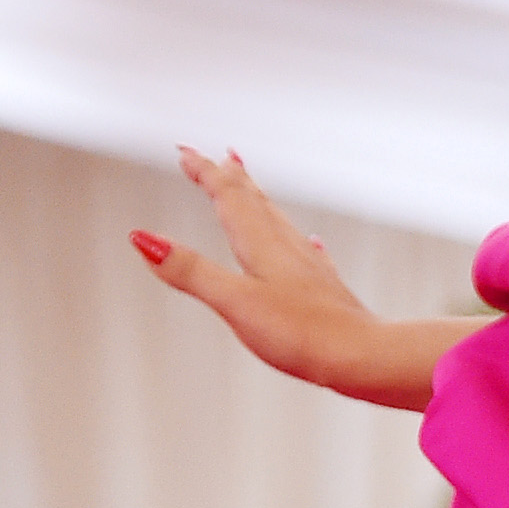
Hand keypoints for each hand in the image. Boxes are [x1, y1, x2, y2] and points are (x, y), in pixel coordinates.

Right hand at [131, 150, 473, 411]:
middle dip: (230, 176)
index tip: (185, 150)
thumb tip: (144, 239)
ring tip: (251, 186)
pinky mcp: (325, 289)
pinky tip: (310, 243)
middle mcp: (286, 246)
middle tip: (216, 155)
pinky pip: (306, 252)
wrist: (364, 357)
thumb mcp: (235, 303)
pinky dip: (298, 240)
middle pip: (254, 200)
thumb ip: (190, 272)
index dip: (205, 171)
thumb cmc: (303, 334)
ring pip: (278, 221)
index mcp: (260, 244)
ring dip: (259, 199)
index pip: (228, 195)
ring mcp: (308, 266)